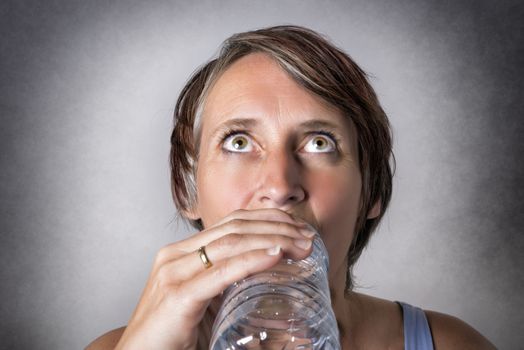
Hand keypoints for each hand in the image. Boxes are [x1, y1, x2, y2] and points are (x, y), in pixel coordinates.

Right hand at [115, 208, 315, 349]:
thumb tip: (276, 288)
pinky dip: (252, 260)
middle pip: (234, 227)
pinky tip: (276, 254)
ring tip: (301, 244)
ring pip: (231, 242)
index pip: (231, 223)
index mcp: (182, 252)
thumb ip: (231, 287)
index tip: (297, 227)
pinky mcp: (178, 295)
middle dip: (276, 227)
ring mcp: (174, 272)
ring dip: (273, 239)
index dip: (267, 219)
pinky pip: (222, 272)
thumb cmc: (172, 334)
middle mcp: (176, 255)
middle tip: (307, 236)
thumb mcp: (207, 302)